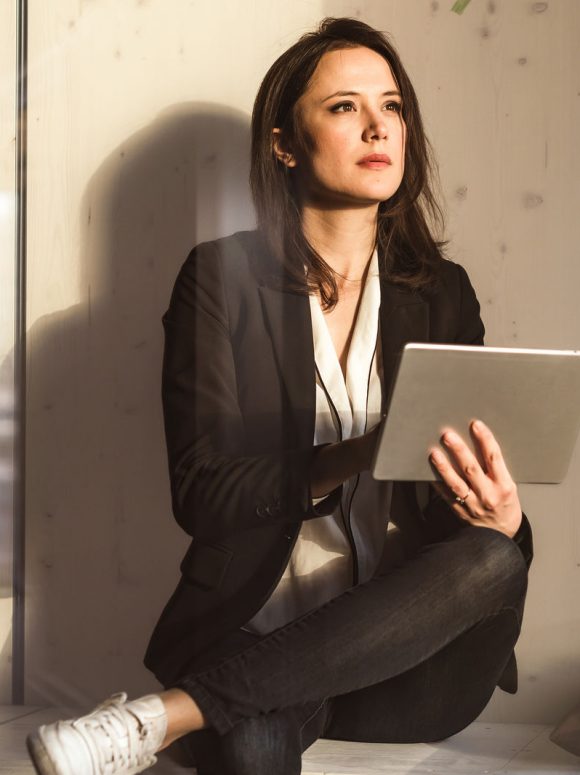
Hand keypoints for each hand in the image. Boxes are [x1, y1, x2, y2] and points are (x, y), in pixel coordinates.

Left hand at [429, 419, 521, 537]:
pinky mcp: (460, 511)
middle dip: (459, 450)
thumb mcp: (509, 487)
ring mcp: (472, 504)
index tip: (476, 425)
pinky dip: (437, 483)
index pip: (494, 458)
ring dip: (443, 466)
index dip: (485, 439)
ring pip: (456, 483)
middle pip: (472, 468)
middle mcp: (488, 494)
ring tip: (434, 453)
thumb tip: (479, 443)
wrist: (499, 537)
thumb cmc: (506, 508)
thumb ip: (496, 469)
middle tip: (448, 435)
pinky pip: (446, 495)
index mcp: (504, 486)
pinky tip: (429, 472)